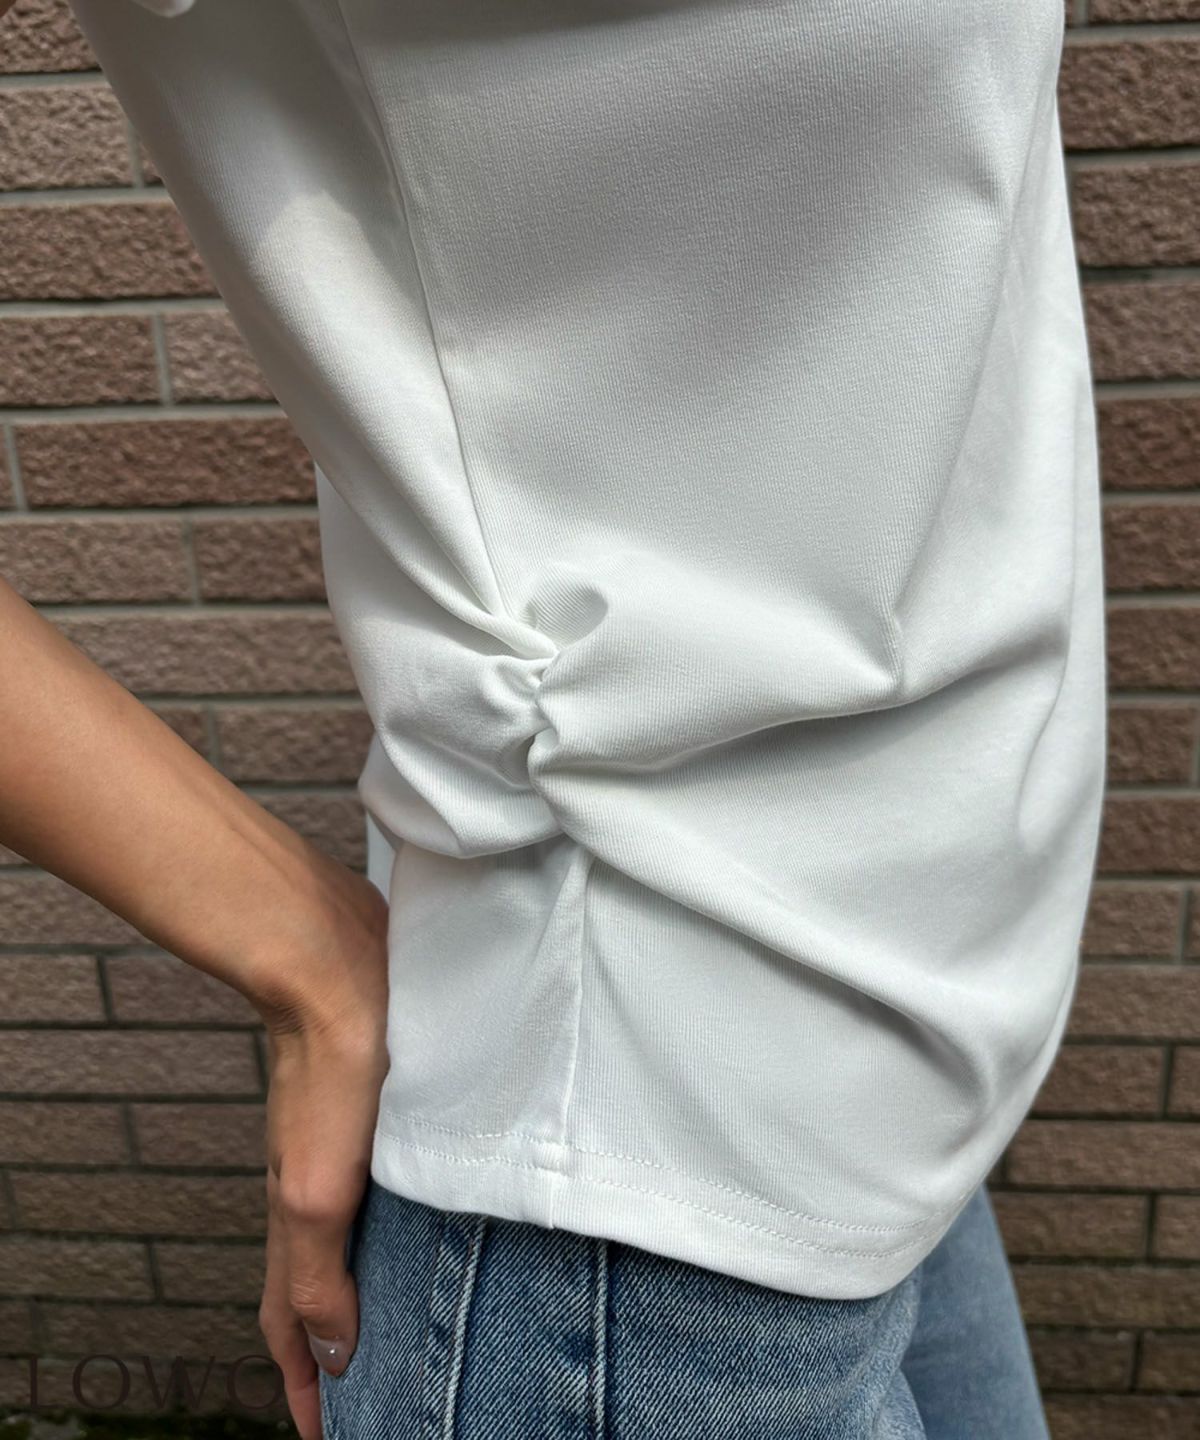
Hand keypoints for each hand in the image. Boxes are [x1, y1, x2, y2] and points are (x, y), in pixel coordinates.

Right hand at [255, 859, 389, 1439]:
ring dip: (365, 1288)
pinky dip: (389, 1225)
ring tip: (399, 1320)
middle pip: (315, 1290)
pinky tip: (423, 1214)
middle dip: (333, 1351)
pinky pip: (377, 1189)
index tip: (328, 1435)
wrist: (338, 968)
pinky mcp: (374, 1112)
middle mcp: (315, 1189)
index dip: (308, 1386)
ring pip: (347, 1239)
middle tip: (367, 1393)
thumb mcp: (320, 1187)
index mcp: (299, 1217)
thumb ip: (320, 1272)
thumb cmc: (331, 1069)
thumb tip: (330, 1355)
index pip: (293, 1325)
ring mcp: (342, 1149)